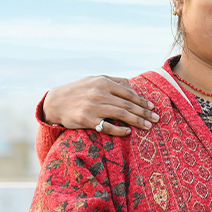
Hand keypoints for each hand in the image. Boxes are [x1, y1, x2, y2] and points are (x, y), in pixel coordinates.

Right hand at [43, 75, 158, 135]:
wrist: (55, 102)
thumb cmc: (78, 91)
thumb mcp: (94, 80)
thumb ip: (114, 81)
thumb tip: (133, 86)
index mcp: (103, 82)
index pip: (128, 93)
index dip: (142, 101)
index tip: (152, 107)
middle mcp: (99, 93)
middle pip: (128, 104)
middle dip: (144, 113)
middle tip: (156, 119)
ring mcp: (93, 107)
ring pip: (121, 114)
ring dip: (137, 121)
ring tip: (148, 126)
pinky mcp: (87, 120)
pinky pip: (108, 126)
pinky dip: (120, 129)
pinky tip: (128, 132)